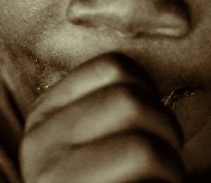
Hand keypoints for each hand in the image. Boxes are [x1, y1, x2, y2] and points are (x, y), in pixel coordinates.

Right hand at [19, 53, 185, 182]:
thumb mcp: (95, 144)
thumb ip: (110, 107)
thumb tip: (166, 41)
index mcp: (43, 120)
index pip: (117, 68)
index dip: (151, 94)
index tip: (145, 128)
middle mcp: (40, 149)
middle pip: (134, 102)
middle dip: (166, 133)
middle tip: (158, 167)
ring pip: (148, 149)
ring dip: (170, 172)